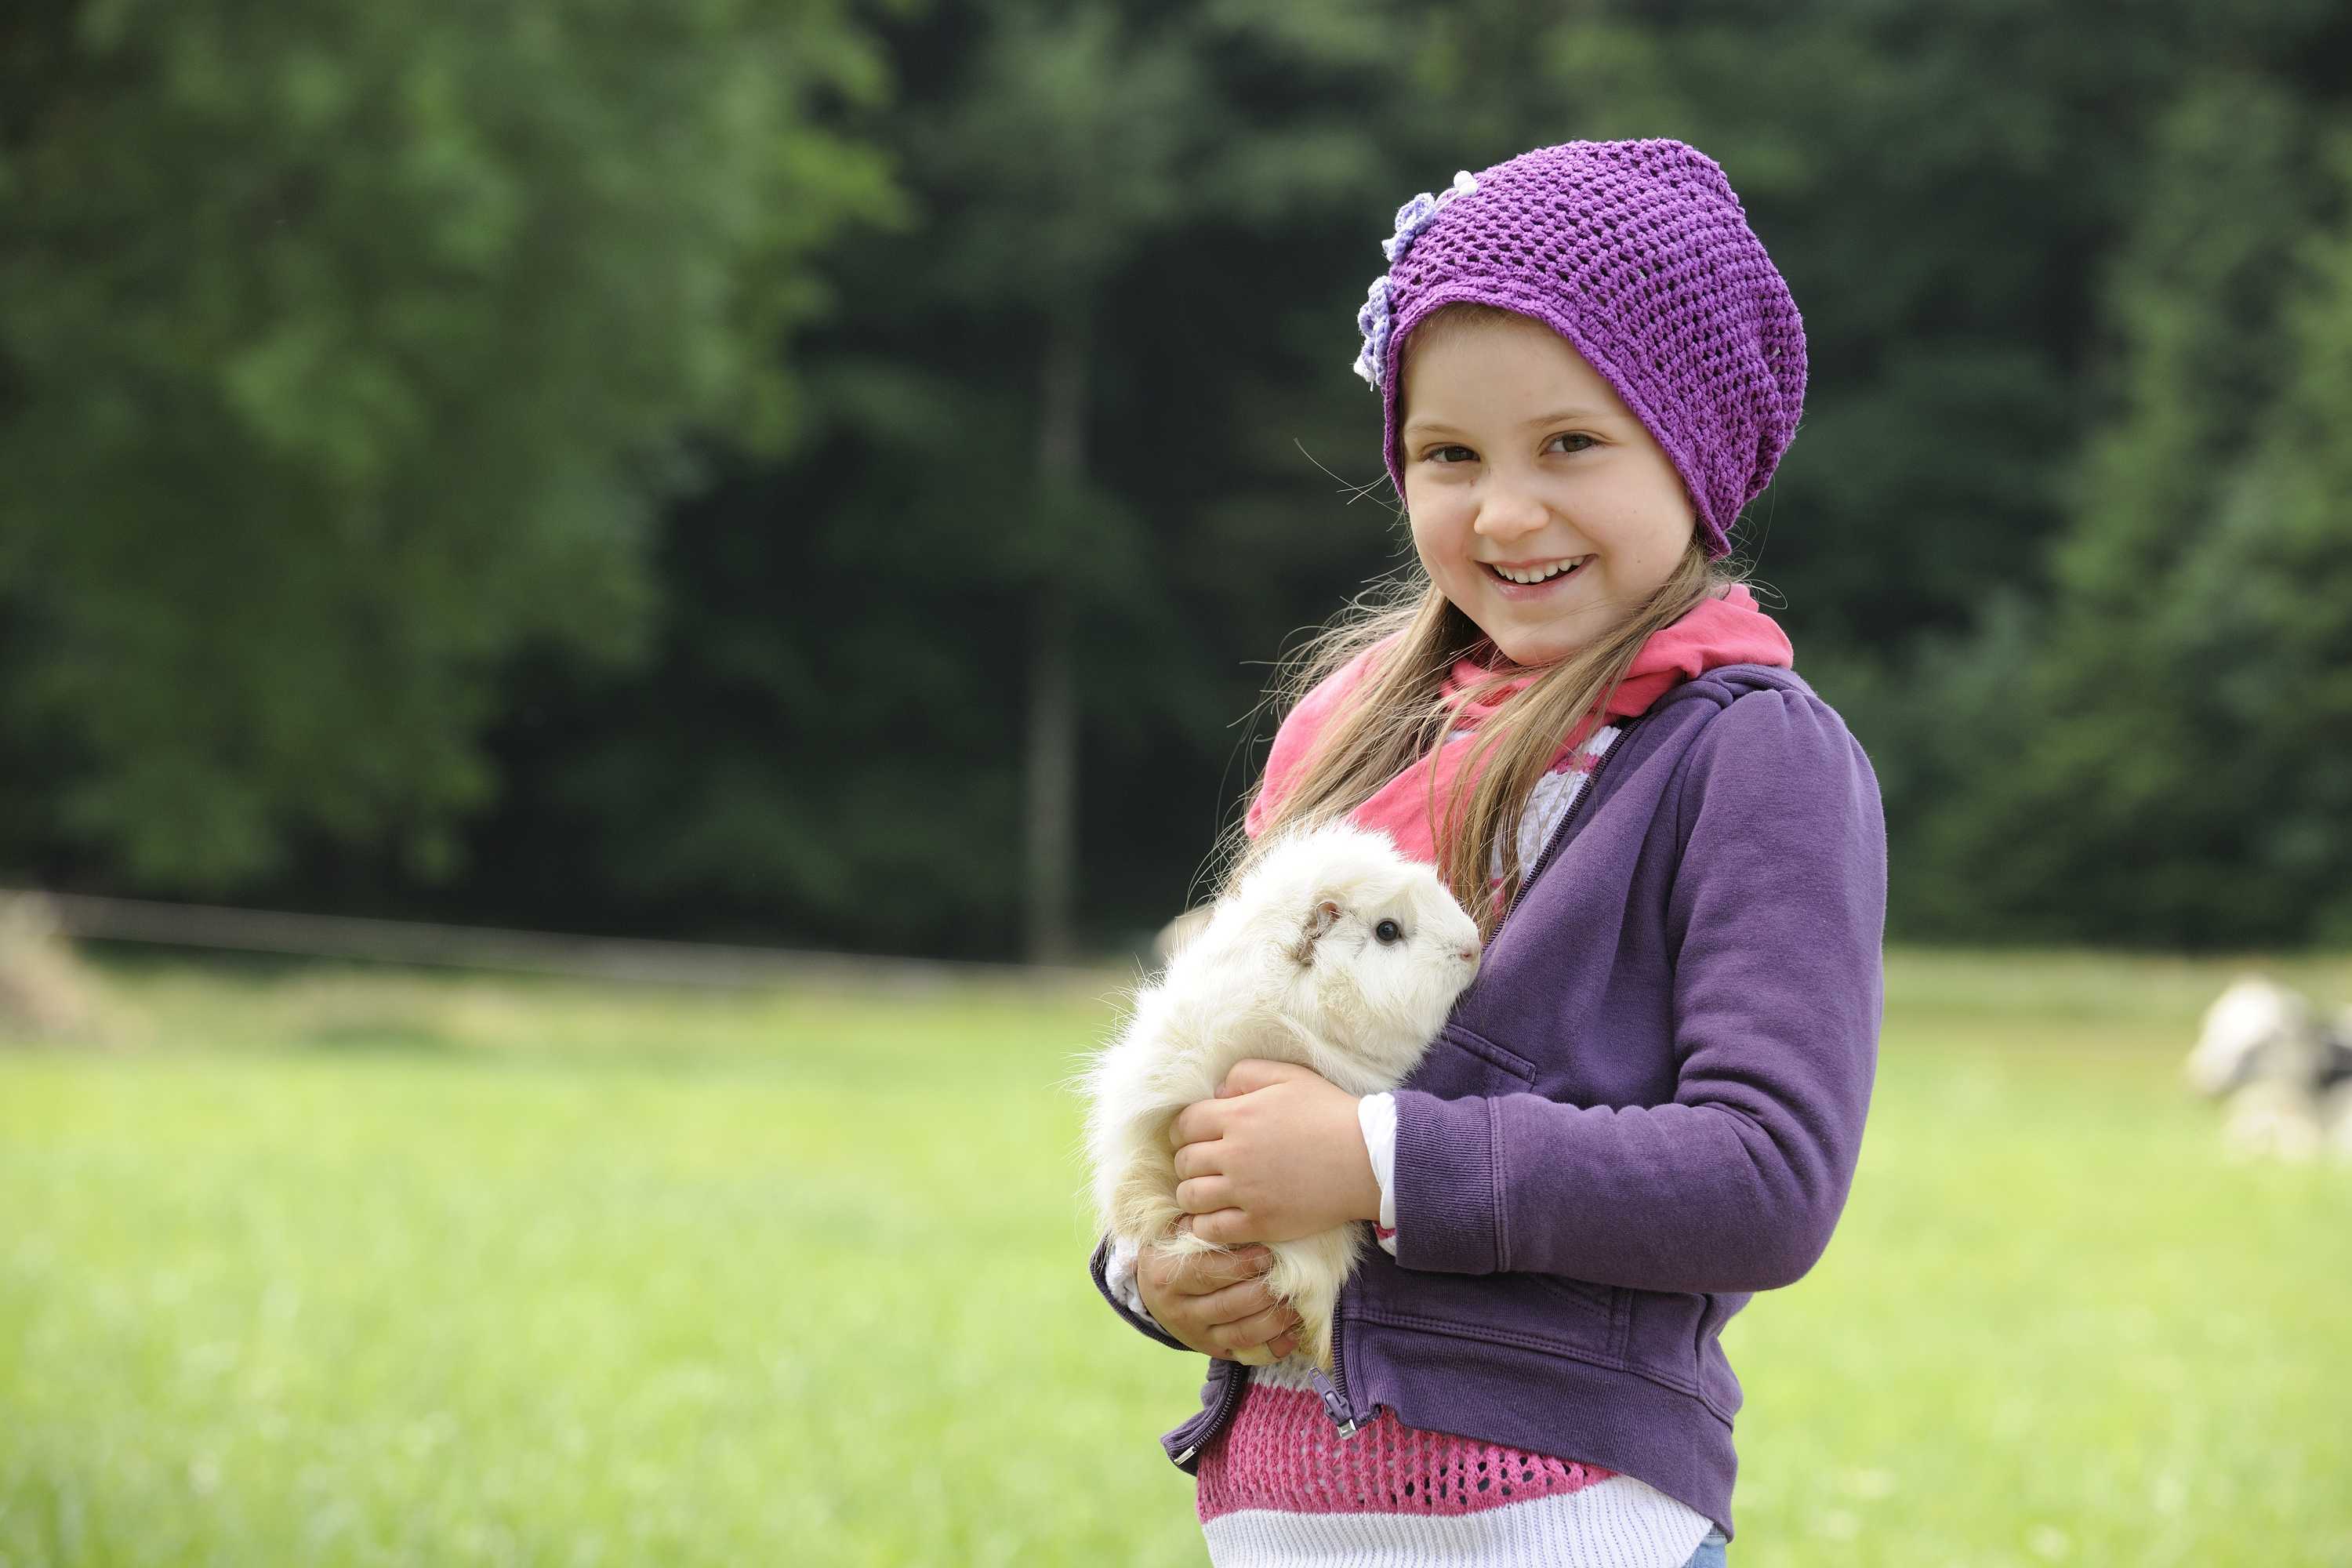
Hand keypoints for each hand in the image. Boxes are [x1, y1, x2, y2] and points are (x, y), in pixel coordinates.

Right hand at [1136, 1216, 1302, 1360]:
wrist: (1153, 1287)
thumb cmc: (1173, 1249)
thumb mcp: (1177, 1231)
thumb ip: (1201, 1224)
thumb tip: (1240, 1214)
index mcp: (1165, 1276)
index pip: (1207, 1272)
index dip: (1241, 1264)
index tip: (1268, 1253)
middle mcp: (1179, 1311)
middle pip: (1229, 1305)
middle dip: (1264, 1292)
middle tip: (1291, 1277)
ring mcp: (1196, 1335)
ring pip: (1241, 1333)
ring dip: (1274, 1320)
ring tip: (1296, 1303)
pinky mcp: (1212, 1350)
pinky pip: (1246, 1352)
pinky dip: (1273, 1346)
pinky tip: (1292, 1333)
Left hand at [1170, 1058, 1378, 1246]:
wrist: (1367, 1158)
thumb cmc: (1329, 1113)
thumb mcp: (1289, 1076)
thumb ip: (1246, 1074)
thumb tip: (1217, 1091)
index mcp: (1238, 1115)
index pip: (1185, 1124)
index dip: (1183, 1131)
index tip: (1191, 1137)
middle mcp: (1234, 1154)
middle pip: (1184, 1161)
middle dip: (1186, 1162)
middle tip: (1200, 1165)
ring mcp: (1246, 1191)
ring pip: (1191, 1196)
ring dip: (1191, 1193)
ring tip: (1203, 1192)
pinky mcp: (1260, 1222)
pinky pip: (1212, 1230)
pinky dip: (1202, 1226)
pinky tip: (1209, 1220)